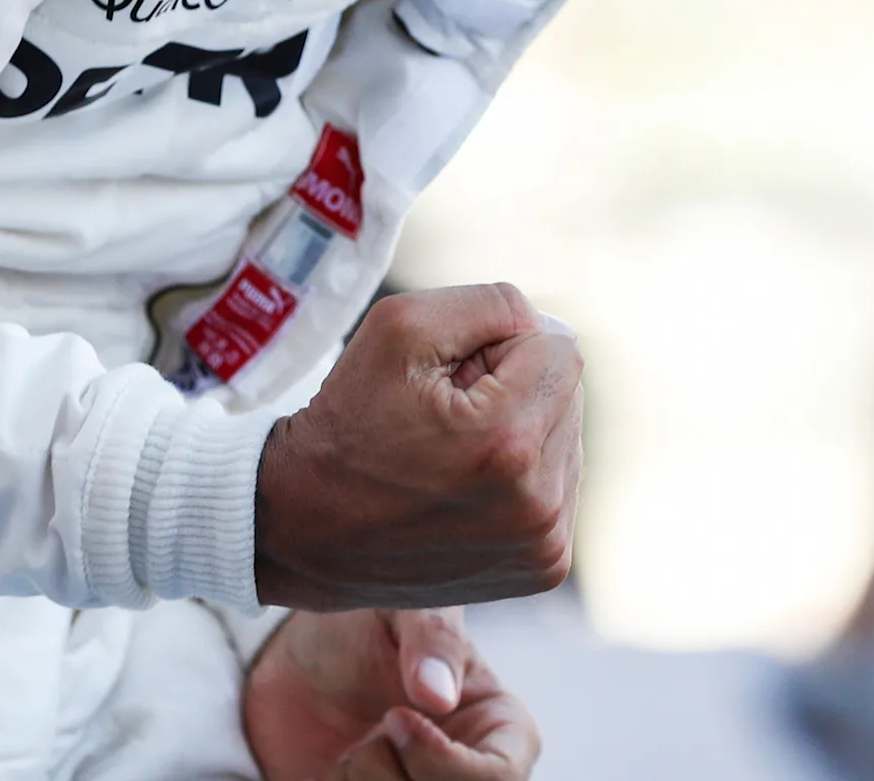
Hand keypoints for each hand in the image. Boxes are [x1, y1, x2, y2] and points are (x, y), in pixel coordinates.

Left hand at [244, 608, 540, 780]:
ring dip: (363, 777)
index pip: (502, 775)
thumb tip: (440, 697)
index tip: (396, 716)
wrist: (301, 671)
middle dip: (395, 770)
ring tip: (358, 743)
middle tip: (377, 724)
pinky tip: (340, 766)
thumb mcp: (400, 609)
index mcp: (499, 726)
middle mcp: (470, 770)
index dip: (445, 761)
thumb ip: (432, 636)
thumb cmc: (363, 631)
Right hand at [254, 284, 581, 609]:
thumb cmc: (348, 423)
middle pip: (568, 395)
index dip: (500, 349)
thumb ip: (492, 303)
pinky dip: (521, 476)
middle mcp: (538, 505)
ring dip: (520, 433)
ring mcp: (544, 546)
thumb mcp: (400, 326)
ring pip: (565, 439)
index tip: (448, 381)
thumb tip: (545, 327)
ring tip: (452, 456)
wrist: (305, 528)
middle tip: (445, 419)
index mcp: (508, 443)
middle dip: (515, 390)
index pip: (559, 349)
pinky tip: (467, 488)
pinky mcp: (541, 570)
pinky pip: (557, 486)